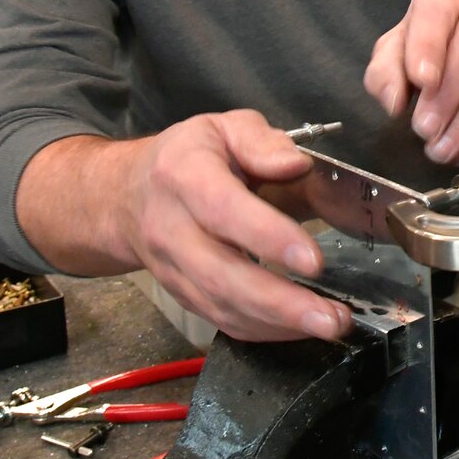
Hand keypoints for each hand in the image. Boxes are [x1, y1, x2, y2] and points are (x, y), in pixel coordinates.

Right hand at [110, 111, 351, 343]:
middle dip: (280, 302)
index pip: (223, 210)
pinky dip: (263, 331)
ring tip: (330, 325)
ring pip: (222, 307)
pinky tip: (301, 327)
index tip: (313, 259)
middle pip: (221, 275)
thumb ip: (261, 142)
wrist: (127, 196)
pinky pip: (221, 321)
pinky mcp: (182, 296)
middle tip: (331, 317)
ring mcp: (173, 269)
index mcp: (184, 176)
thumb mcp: (223, 128)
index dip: (268, 237)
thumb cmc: (187, 158)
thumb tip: (296, 165)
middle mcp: (171, 229)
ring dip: (278, 324)